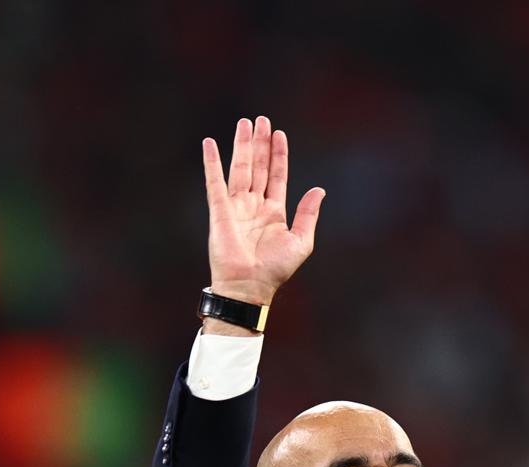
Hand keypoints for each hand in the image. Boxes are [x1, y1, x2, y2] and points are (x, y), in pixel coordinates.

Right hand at [204, 116, 325, 309]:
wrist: (250, 286)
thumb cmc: (275, 270)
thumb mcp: (301, 241)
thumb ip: (308, 214)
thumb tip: (319, 190)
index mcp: (274, 212)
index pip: (276, 176)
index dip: (278, 155)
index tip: (279, 134)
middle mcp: (254, 206)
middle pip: (258, 166)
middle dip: (260, 143)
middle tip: (262, 119)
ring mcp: (236, 207)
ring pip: (240, 168)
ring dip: (242, 145)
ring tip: (245, 123)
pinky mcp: (220, 211)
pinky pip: (214, 182)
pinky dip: (211, 162)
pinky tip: (209, 143)